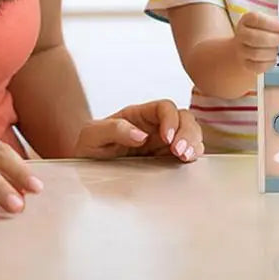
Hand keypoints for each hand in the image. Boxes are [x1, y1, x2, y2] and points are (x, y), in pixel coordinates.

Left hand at [73, 100, 203, 162]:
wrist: (84, 172)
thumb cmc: (88, 148)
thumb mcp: (92, 135)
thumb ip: (114, 129)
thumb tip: (140, 134)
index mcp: (139, 115)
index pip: (164, 107)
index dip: (170, 119)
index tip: (167, 137)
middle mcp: (155, 126)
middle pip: (183, 118)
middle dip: (187, 132)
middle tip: (180, 151)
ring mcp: (163, 143)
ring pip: (190, 133)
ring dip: (193, 143)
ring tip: (186, 157)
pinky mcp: (166, 159)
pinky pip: (188, 151)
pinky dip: (194, 154)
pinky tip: (188, 162)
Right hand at [234, 11, 278, 72]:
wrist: (249, 47)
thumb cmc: (263, 32)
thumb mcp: (268, 23)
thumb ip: (278, 23)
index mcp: (247, 20)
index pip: (255, 19)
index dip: (271, 23)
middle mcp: (241, 34)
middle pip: (254, 37)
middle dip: (273, 39)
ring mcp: (241, 50)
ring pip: (256, 53)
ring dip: (272, 52)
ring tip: (277, 49)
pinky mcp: (245, 64)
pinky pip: (258, 66)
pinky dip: (269, 63)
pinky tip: (273, 58)